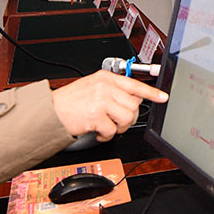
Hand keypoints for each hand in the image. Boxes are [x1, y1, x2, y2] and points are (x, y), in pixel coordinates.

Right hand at [51, 71, 166, 141]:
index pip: (134, 84)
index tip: (163, 97)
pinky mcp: (96, 115)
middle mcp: (105, 86)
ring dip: (118, 128)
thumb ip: (112, 90)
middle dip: (128, 118)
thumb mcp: (92, 87)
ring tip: (106, 126)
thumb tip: (132, 100)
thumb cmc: (70, 102)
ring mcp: (101, 100)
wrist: (50, 112)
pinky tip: (97, 132)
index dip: (152, 92)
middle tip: (116, 121)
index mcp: (105, 77)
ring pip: (126, 118)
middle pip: (133, 105)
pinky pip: (113, 131)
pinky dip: (106, 135)